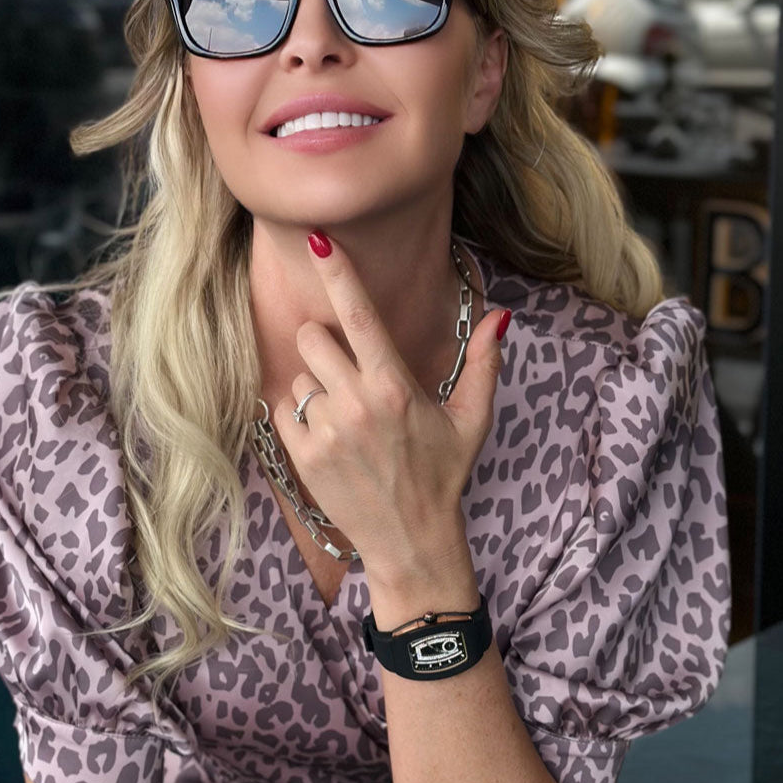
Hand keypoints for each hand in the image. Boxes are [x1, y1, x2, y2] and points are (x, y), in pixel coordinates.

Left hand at [271, 232, 509, 581]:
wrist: (410, 542)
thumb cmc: (441, 477)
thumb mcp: (471, 420)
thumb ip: (484, 364)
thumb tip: (500, 314)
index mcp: (395, 387)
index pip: (359, 315)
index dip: (338, 274)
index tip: (318, 241)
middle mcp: (356, 403)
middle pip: (313, 338)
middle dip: (324, 346)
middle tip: (347, 374)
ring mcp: (325, 431)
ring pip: (298, 377)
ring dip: (315, 389)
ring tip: (345, 422)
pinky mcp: (301, 455)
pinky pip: (282, 410)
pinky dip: (299, 418)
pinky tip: (328, 440)